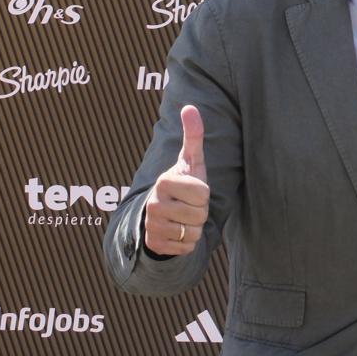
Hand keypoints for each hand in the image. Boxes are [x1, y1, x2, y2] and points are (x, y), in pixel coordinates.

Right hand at [144, 105, 209, 256]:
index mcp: (165, 181)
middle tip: (188, 205)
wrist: (162, 212)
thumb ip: (193, 135)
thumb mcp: (190, 160)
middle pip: (199, 215)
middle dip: (200, 212)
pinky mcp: (155, 245)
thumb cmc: (183, 183)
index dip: (204, 193)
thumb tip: (190, 107)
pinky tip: (177, 232)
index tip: (192, 189)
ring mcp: (152, 226)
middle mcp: (154, 204)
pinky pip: (186, 248)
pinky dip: (187, 243)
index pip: (203, 194)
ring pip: (193, 233)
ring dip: (195, 227)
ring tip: (183, 217)